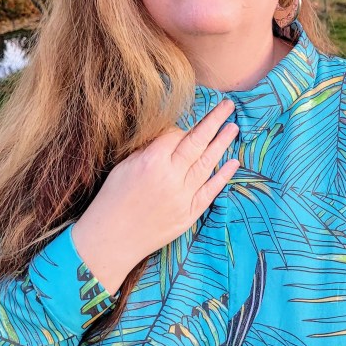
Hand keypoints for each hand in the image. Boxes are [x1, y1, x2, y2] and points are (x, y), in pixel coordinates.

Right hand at [71, 98, 239, 292]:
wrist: (111, 239)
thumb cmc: (112, 199)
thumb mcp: (124, 166)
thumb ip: (148, 150)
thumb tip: (169, 137)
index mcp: (152, 162)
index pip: (176, 134)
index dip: (181, 128)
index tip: (183, 125)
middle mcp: (171, 177)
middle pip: (197, 142)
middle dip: (214, 121)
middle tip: (228, 106)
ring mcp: (183, 197)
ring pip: (208, 164)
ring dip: (222, 144)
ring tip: (234, 127)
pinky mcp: (189, 214)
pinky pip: (210, 191)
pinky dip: (223, 176)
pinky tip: (233, 162)